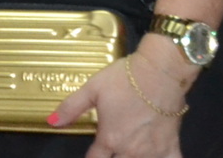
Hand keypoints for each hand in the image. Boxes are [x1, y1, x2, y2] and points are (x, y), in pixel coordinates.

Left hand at [51, 47, 189, 157]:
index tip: (91, 155)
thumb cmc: (123, 79)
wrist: (159, 72)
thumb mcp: (91, 89)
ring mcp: (154, 152)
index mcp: (110, 139)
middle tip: (110, 152)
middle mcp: (131, 151)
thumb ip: (70, 108)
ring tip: (127, 153)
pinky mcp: (172, 147)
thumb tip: (50, 122)